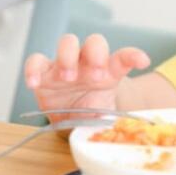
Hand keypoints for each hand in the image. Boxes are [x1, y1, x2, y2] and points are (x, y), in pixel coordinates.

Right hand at [23, 33, 149, 123]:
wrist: (72, 120)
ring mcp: (66, 65)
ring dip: (68, 56)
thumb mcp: (104, 118)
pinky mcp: (43, 72)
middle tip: (95, 76)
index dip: (133, 56)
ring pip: (67, 42)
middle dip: (96, 54)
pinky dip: (32, 69)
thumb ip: (110, 121)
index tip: (143, 61)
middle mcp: (88, 63)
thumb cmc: (92, 112)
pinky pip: (35, 61)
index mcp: (108, 72)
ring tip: (67, 77)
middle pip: (94, 42)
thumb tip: (115, 133)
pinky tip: (34, 84)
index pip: (123, 58)